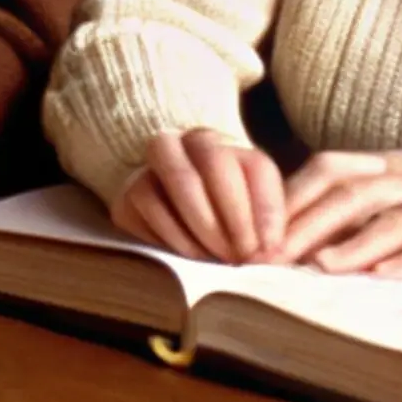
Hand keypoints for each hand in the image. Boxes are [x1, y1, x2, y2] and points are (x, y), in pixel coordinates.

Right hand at [112, 128, 286, 263]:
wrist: (167, 213)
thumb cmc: (224, 220)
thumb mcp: (252, 215)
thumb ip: (267, 225)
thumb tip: (273, 252)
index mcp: (227, 145)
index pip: (255, 167)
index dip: (267, 211)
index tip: (272, 248)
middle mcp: (188, 141)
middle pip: (216, 163)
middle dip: (235, 218)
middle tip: (245, 257)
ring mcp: (153, 162)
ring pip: (181, 179)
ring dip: (206, 228)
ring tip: (220, 260)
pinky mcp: (128, 190)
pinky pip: (149, 205)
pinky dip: (175, 236)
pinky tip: (192, 256)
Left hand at [278, 142, 401, 276]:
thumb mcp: (401, 179)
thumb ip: (358, 200)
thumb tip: (300, 230)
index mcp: (383, 164)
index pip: (325, 170)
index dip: (289, 195)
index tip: (254, 224)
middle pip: (346, 194)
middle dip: (304, 224)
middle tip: (270, 253)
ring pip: (388, 218)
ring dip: (351, 242)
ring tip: (319, 264)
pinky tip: (387, 275)